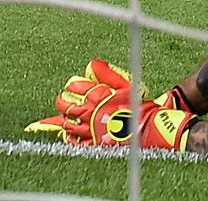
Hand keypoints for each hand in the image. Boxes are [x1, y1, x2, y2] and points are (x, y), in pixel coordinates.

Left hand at [26, 60, 190, 149]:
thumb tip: (92, 64)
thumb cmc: (138, 105)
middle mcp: (91, 113)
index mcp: (97, 96)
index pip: (76, 89)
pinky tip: (68, 136)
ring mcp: (91, 130)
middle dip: (62, 103)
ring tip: (62, 118)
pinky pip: (76, 143)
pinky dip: (70, 139)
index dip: (70, 87)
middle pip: (68, 108)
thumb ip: (107, 73)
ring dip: (63, 121)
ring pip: (69, 126)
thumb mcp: (125, 85)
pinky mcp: (95, 144)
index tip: (69, 86)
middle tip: (61, 100)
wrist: (147, 127)